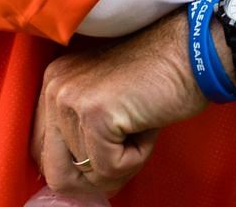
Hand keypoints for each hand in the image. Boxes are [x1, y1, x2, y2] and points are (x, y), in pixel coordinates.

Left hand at [33, 11, 209, 195]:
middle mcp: (54, 87)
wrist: (194, 52)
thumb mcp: (105, 101)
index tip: (104, 163)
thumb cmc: (159, 79)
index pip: (41, 151)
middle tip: (125, 155)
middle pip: (55, 172)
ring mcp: (71, 99)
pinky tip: (146, 127)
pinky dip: (136, 159)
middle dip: (94, 178)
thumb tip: (72, 183)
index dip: (75, 170)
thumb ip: (79, 133)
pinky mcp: (95, 114)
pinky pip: (110, 168)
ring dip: (121, 164)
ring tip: (139, 128)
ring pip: (85, 175)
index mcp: (53, 82)